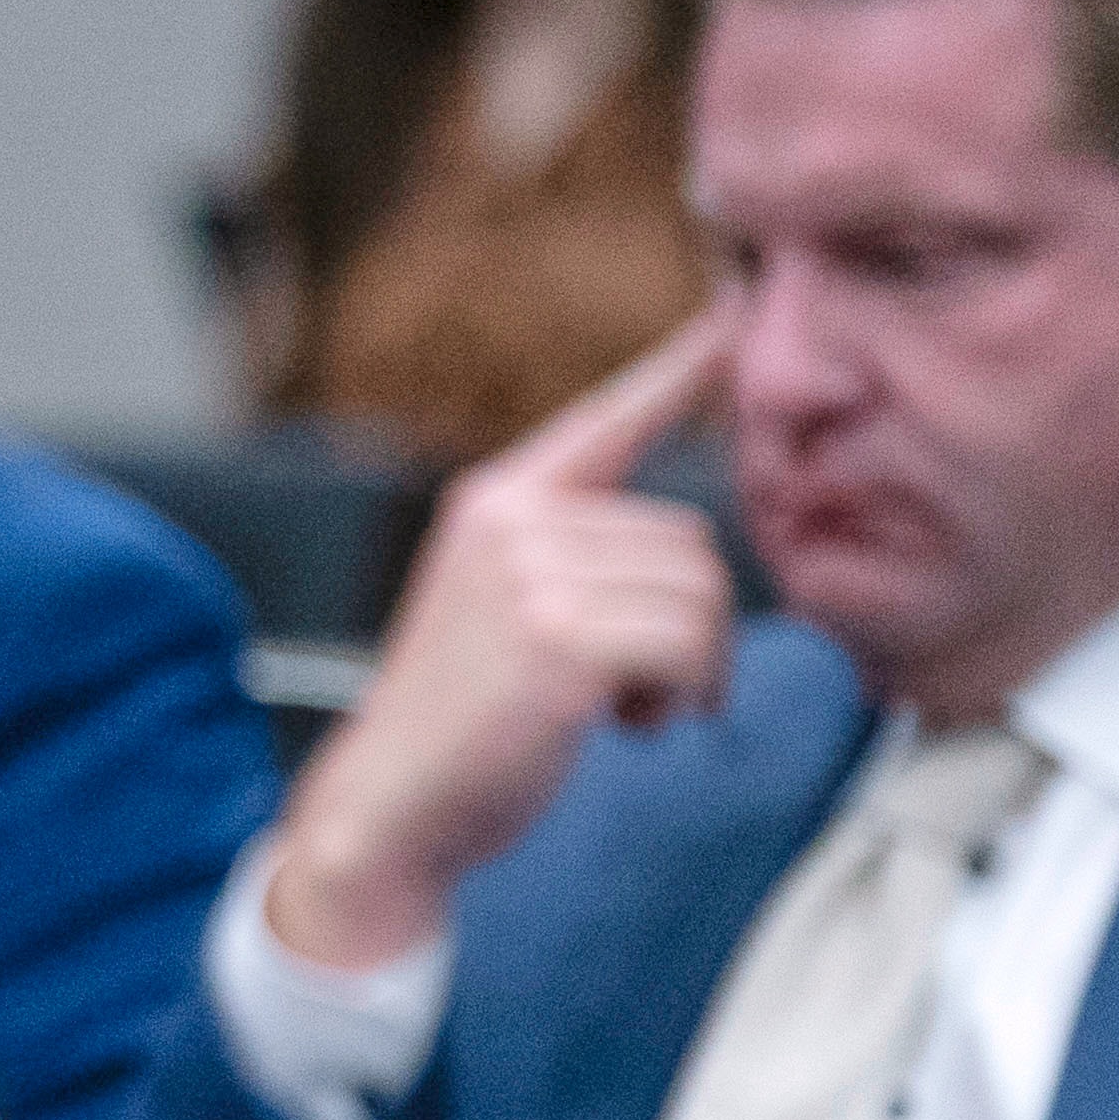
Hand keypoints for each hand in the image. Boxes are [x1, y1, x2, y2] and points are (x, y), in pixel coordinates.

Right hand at [265, 306, 739, 968]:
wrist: (388, 807)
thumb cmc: (458, 722)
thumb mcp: (499, 607)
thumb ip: (569, 556)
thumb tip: (685, 557)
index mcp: (494, 501)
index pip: (608, 419)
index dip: (680, 366)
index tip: (730, 311)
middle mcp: (509, 519)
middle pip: (686, 539)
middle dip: (684, 624)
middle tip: (624, 687)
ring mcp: (529, 575)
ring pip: (699, 593)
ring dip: (687, 667)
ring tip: (619, 707)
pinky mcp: (557, 638)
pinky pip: (688, 643)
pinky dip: (681, 694)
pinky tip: (626, 723)